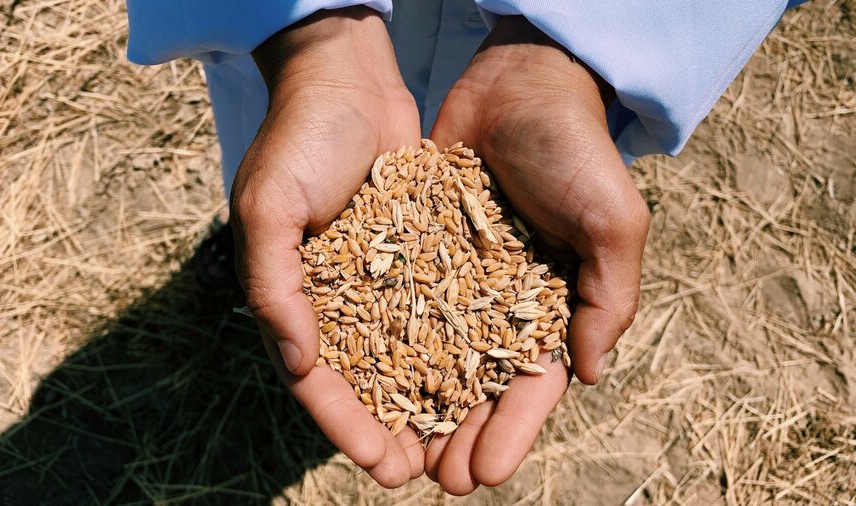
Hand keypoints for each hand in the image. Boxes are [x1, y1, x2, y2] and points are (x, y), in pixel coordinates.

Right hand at [230, 7, 422, 486]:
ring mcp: (377, 279)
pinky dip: (452, 347)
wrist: (348, 79)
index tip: (379, 463)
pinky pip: (434, 312)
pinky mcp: (415, 256)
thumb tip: (295, 360)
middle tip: (420, 475)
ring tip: (454, 447)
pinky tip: (479, 379)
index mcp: (291, 296)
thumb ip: (272, 285)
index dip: (344, 424)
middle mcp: (334, 296)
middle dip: (389, 430)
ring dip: (426, 403)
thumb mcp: (269, 207)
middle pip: (362, 380)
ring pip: (403, 356)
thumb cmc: (299, 138)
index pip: (315, 377)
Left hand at [425, 17, 649, 492]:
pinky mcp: (421, 252)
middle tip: (436, 480)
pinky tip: (364, 384)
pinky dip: (385, 346)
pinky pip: (399, 306)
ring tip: (396, 453)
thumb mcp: (613, 222)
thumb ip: (608, 298)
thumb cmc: (576, 151)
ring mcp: (459, 281)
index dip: (511, 433)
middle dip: (460, 434)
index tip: (485, 474)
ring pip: (434, 357)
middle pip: (478, 385)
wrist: (518, 85)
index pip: (533, 385)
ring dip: (418, 408)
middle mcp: (503, 303)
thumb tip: (590, 376)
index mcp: (555, 305)